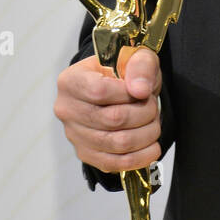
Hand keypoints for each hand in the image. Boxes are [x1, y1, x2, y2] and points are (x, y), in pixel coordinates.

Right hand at [54, 46, 161, 174]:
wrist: (117, 89)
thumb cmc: (124, 72)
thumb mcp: (136, 56)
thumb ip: (140, 66)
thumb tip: (140, 90)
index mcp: (71, 81)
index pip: (99, 91)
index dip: (128, 93)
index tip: (143, 90)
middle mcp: (66, 109)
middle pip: (113, 119)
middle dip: (145, 113)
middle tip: (153, 107)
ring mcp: (74, 135)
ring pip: (118, 143)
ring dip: (146, 134)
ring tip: (153, 123)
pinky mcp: (86, 154)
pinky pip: (115, 163)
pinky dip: (140, 157)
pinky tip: (152, 147)